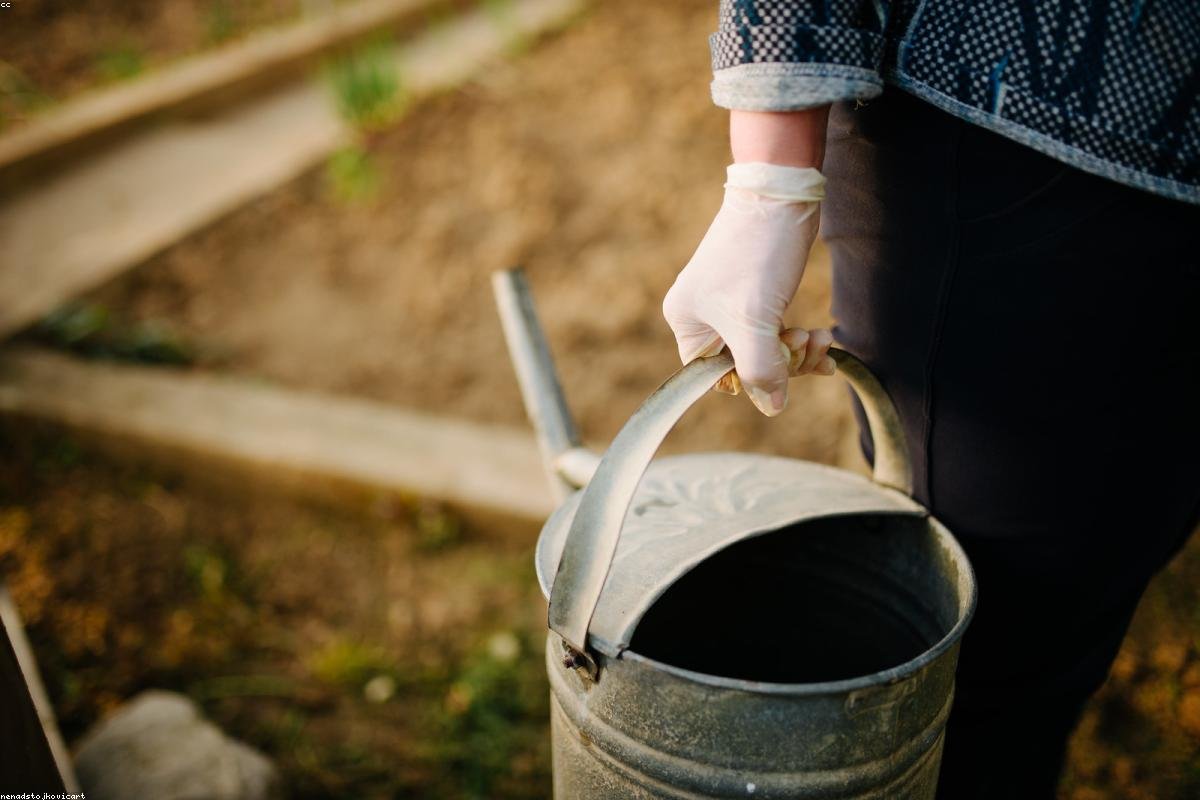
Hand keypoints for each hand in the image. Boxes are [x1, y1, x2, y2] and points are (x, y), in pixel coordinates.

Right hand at [662, 161, 834, 415]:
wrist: (780, 194)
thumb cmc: (756, 254)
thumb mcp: (755, 321)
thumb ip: (761, 369)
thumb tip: (772, 408)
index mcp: (687, 323)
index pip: (714, 377)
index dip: (752, 379)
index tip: (783, 367)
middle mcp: (702, 317)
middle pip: (744, 365)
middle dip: (784, 362)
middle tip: (810, 343)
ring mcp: (729, 305)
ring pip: (765, 350)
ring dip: (798, 352)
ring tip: (821, 338)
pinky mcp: (756, 295)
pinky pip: (776, 333)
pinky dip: (801, 340)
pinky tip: (825, 340)